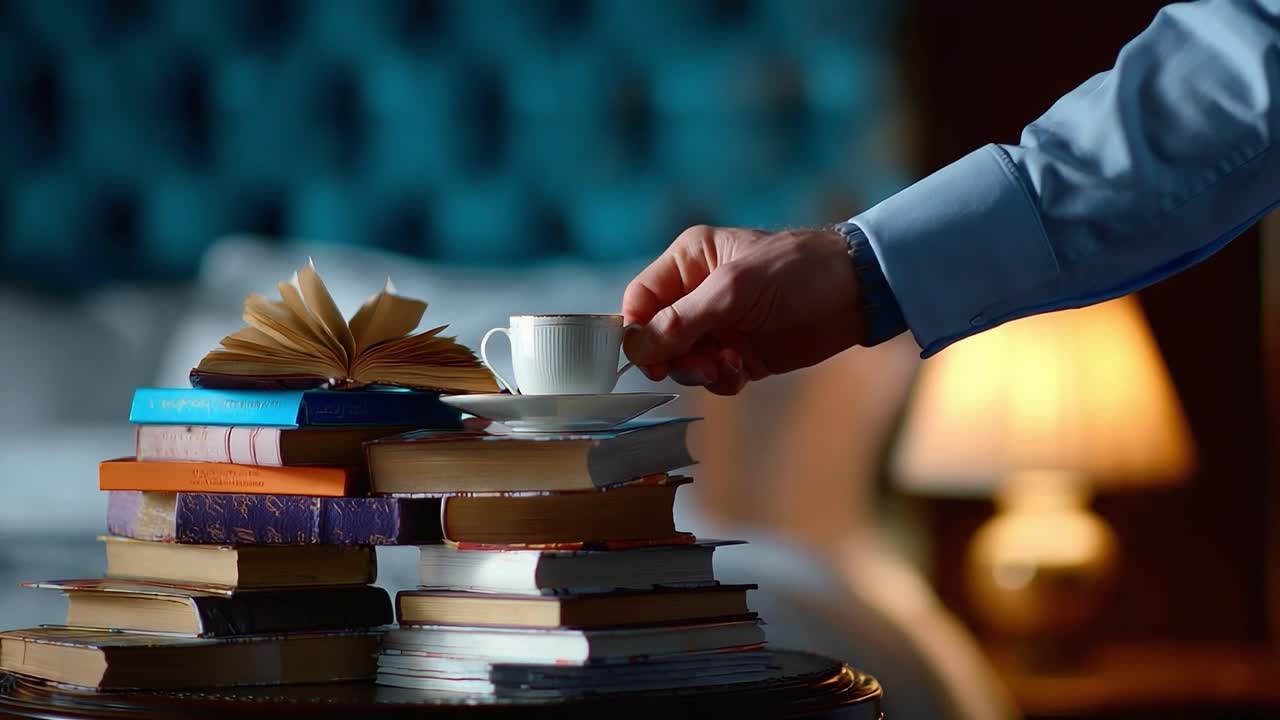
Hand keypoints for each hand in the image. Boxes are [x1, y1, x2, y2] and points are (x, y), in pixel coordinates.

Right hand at [622, 225, 866, 394]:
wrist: (856, 294)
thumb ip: (682, 320)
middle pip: (656, 336)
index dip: (637, 331)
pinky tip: (744, 370)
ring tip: (729, 365)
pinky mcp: (740, 352)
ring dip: (700, 370)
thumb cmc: (795, 272)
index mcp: (688, 261)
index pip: (640, 299)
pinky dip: (722, 379)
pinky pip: (711, 375)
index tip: (649, 358)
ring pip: (682, 360)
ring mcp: (719, 325)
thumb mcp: (733, 291)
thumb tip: (636, 347)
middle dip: (674, 356)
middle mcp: (697, 293)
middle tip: (702, 363)